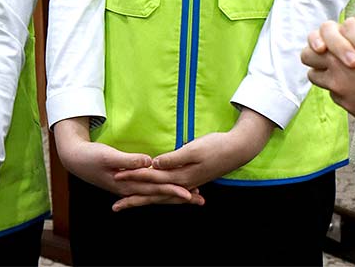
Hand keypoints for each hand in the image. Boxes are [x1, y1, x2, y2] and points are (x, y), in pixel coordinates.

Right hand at [52, 118, 201, 207]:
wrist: (75, 159)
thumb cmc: (90, 157)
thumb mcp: (108, 156)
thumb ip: (128, 160)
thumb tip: (148, 162)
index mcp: (128, 184)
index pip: (155, 189)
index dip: (173, 190)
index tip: (189, 193)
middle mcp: (131, 189)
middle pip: (159, 195)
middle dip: (179, 197)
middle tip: (199, 199)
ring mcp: (129, 187)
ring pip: (155, 194)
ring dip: (173, 196)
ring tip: (192, 197)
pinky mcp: (128, 182)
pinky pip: (149, 188)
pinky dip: (161, 190)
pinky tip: (169, 191)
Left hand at [110, 109, 274, 209]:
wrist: (238, 149)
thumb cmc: (217, 146)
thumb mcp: (194, 149)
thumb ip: (174, 158)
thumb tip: (154, 164)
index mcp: (181, 176)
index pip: (151, 179)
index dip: (133, 177)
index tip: (116, 177)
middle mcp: (182, 184)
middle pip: (153, 194)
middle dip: (134, 199)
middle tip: (115, 207)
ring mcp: (187, 183)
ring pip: (161, 195)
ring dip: (144, 199)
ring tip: (129, 205)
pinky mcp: (191, 180)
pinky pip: (170, 192)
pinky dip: (160, 196)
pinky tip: (155, 198)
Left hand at [301, 15, 354, 127]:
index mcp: (344, 45)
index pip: (320, 35)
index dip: (330, 34)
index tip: (342, 36)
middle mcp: (338, 70)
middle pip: (310, 57)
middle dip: (320, 52)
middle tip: (335, 51)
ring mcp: (345, 94)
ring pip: (320, 79)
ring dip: (329, 72)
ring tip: (348, 68)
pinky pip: (340, 98)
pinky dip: (347, 92)